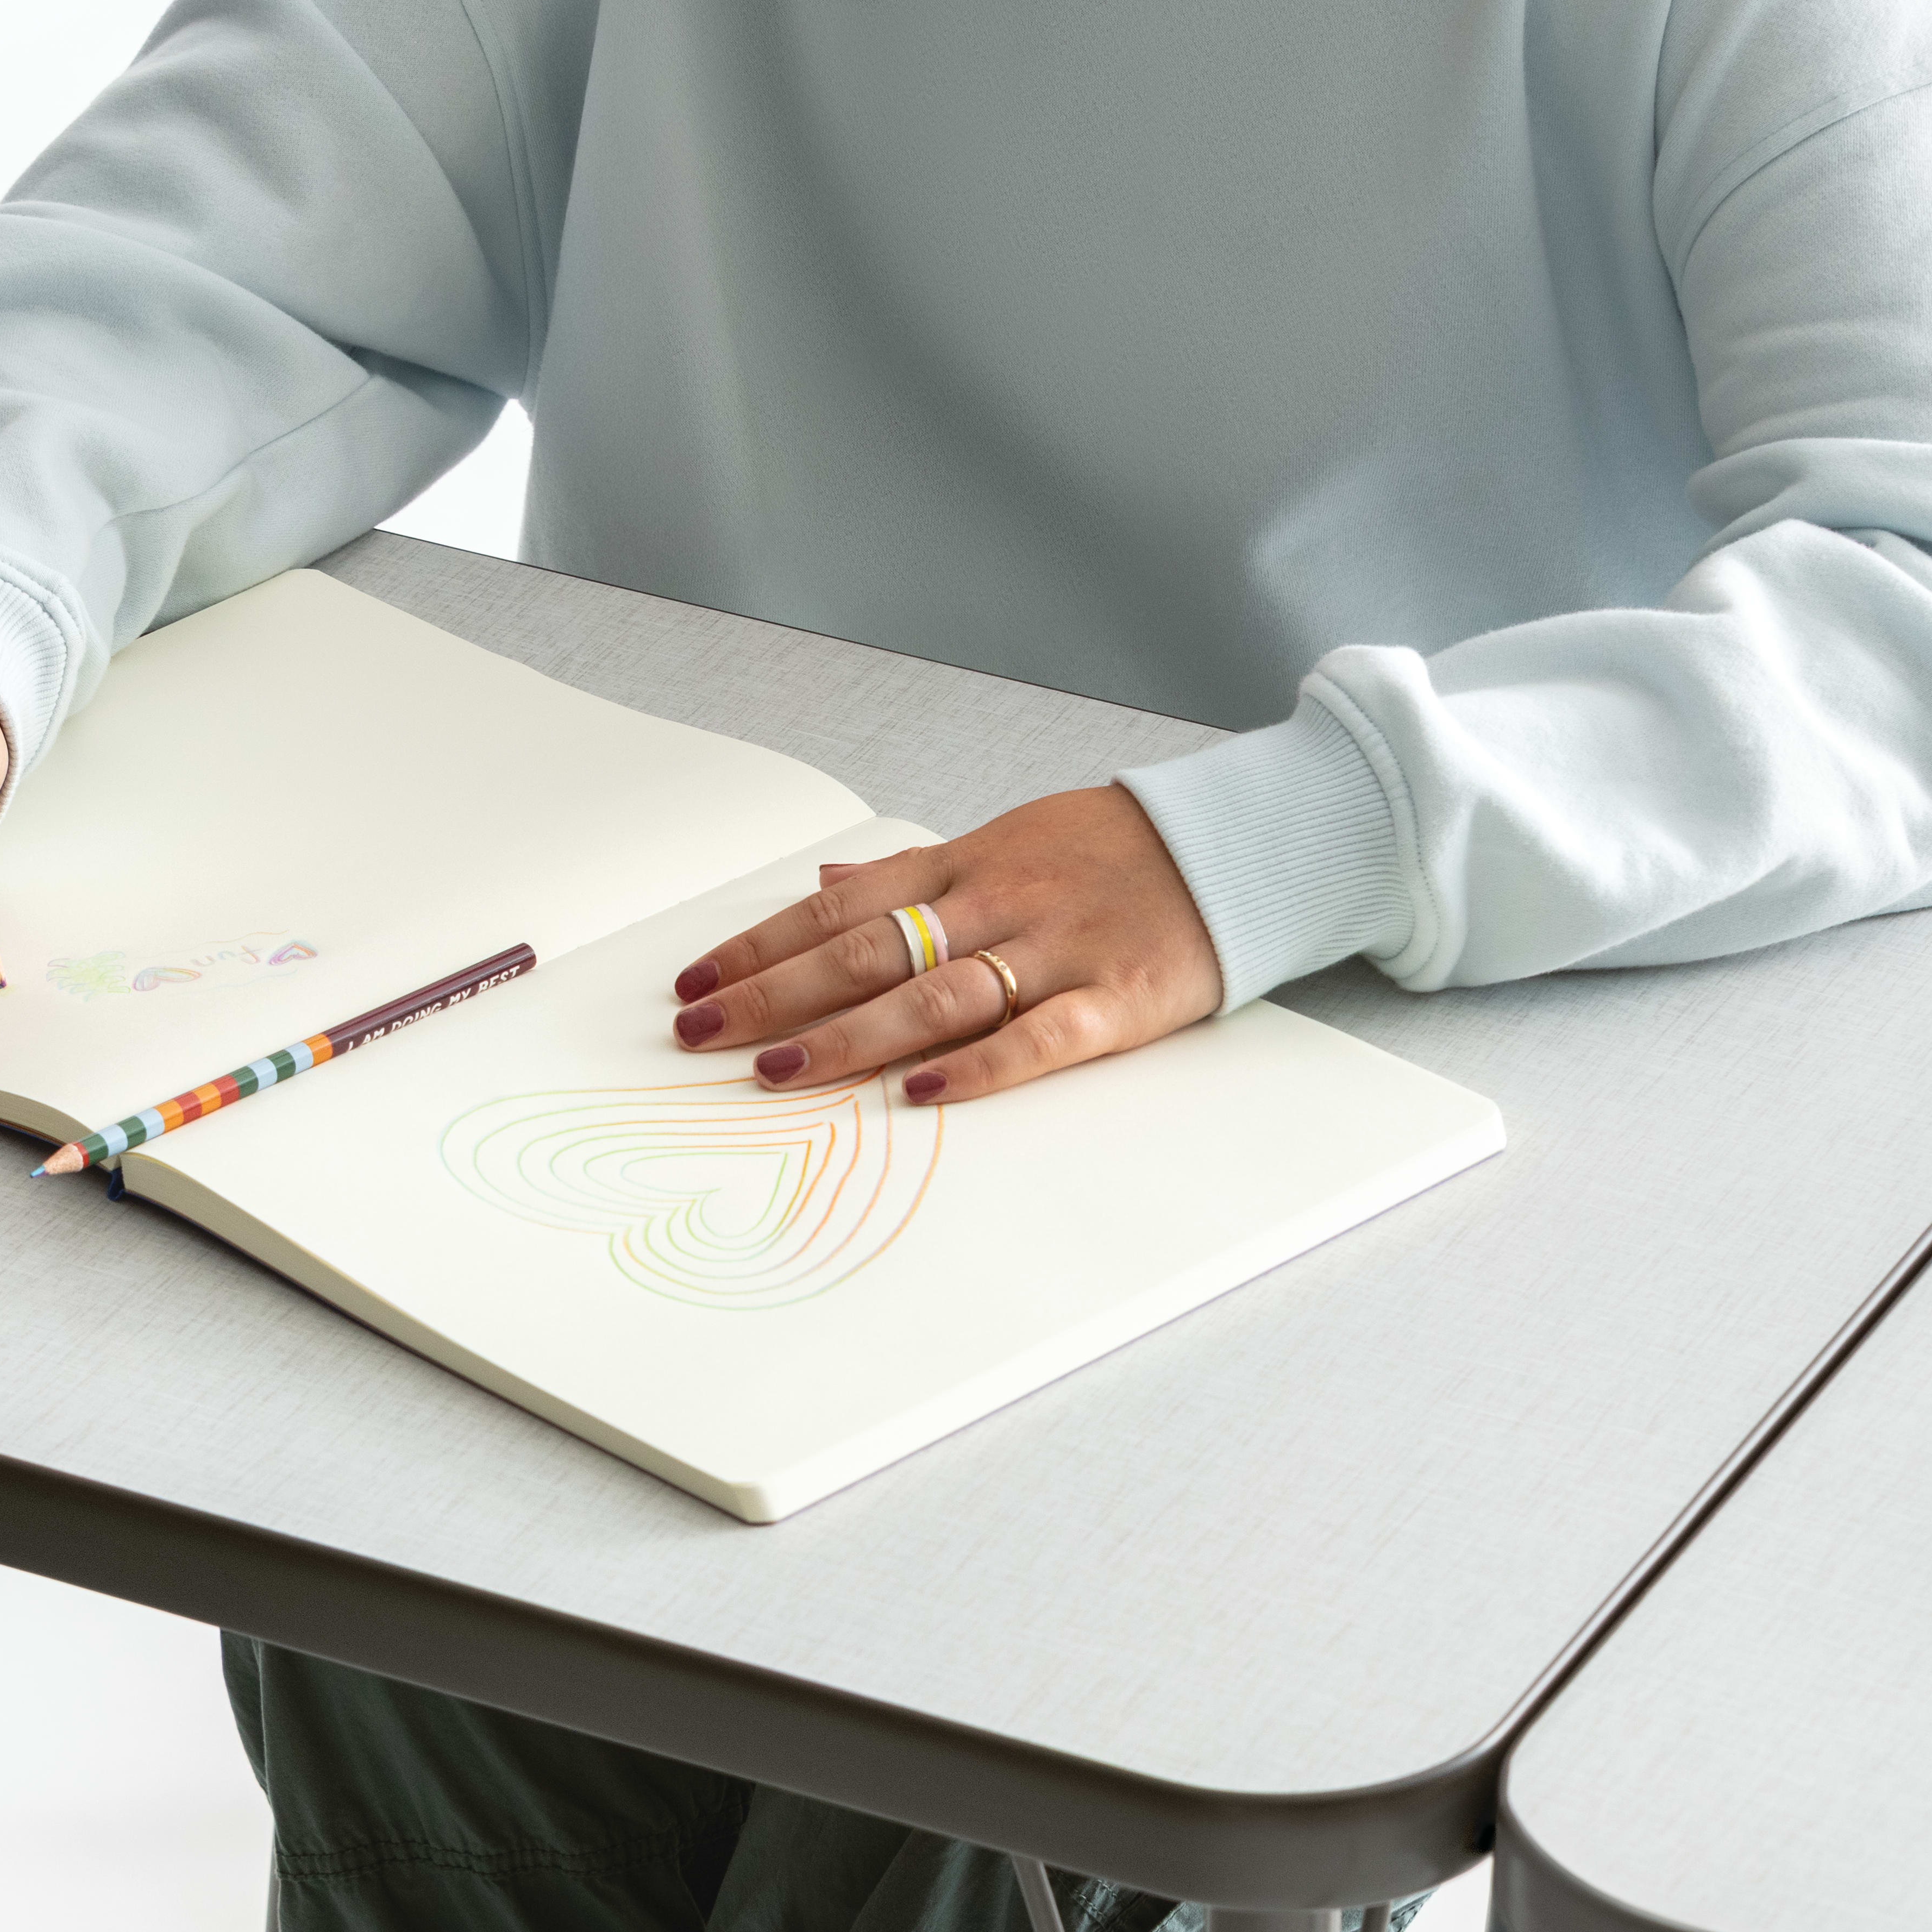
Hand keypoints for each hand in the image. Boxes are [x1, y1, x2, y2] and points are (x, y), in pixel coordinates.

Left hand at [667, 787, 1225, 1103]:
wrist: (1236, 842)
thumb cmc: (1110, 850)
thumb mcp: (1006, 838)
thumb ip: (915, 872)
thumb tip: (826, 883)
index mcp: (966, 864)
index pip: (840, 906)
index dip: (761, 945)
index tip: (695, 984)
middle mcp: (998, 903)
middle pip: (866, 952)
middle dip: (774, 994)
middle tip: (701, 1035)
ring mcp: (1058, 951)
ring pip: (935, 994)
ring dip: (850, 1036)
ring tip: (777, 1071)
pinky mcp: (1118, 1000)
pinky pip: (1041, 1036)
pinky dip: (981, 1066)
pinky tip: (921, 1094)